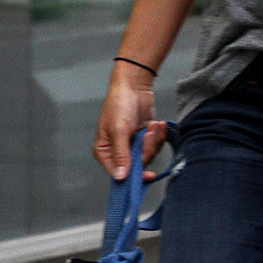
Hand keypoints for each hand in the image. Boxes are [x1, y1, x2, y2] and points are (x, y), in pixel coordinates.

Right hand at [93, 63, 164, 181]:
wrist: (134, 85)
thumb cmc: (119, 104)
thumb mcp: (119, 130)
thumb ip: (121, 155)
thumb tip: (120, 177)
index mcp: (105, 151)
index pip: (118, 173)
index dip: (133, 176)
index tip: (148, 174)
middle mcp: (117, 151)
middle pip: (136, 166)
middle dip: (146, 150)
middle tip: (148, 135)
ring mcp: (132, 146)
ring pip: (148, 156)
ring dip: (154, 141)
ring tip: (152, 126)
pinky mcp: (144, 139)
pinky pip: (155, 147)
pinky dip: (158, 136)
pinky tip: (157, 124)